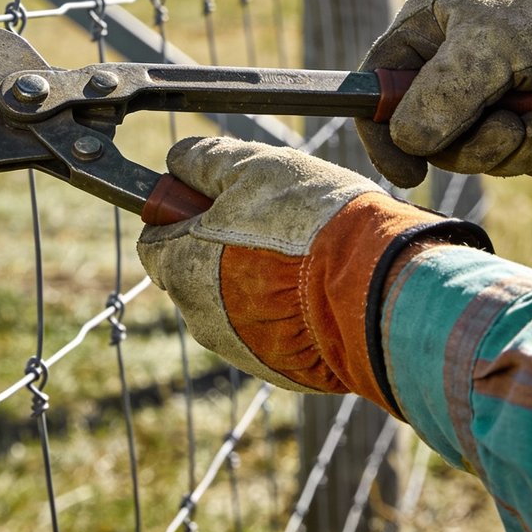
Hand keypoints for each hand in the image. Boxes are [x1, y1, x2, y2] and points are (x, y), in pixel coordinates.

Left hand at [136, 137, 489, 410]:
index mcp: (180, 269)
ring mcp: (239, 350)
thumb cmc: (311, 222)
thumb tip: (177, 160)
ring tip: (303, 255)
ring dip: (254, 280)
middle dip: (219, 248)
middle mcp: (199, 318)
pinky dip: (285, 312)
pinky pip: (269, 333)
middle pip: (192, 274)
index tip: (218, 201)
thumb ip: (204, 160)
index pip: (154, 241)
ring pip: (232, 305)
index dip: (182, 214)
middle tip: (268, 222)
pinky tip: (318, 288)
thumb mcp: (252, 167)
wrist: (378, 289)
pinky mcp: (280, 371)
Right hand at [357, 0, 531, 186]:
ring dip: (525, 149)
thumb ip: (444, 95)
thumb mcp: (492, 46)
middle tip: (519, 129)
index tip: (409, 173)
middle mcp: (451, 68)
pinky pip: (526, 160)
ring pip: (484, 155)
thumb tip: (411, 142)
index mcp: (425, 36)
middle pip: (435, 140)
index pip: (376, 92)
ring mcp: (491, 96)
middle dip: (483, 146)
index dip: (382, 136)